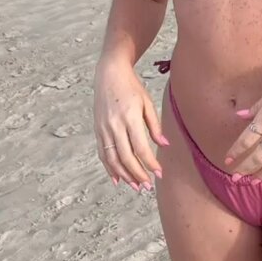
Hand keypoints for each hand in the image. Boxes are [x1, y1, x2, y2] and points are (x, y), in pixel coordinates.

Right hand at [93, 56, 168, 190]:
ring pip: (113, 159)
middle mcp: (114, 125)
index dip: (149, 163)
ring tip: (135, 186)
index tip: (159, 173)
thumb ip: (154, 124)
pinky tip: (117, 179)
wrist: (109, 73)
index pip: (140, 147)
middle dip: (137, 174)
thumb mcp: (147, 102)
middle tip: (147, 186)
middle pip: (126, 157)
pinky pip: (103, 153)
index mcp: (130, 117)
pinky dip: (109, 168)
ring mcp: (104, 129)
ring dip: (124, 175)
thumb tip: (164, 145)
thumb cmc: (131, 86)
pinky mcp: (97, 130)